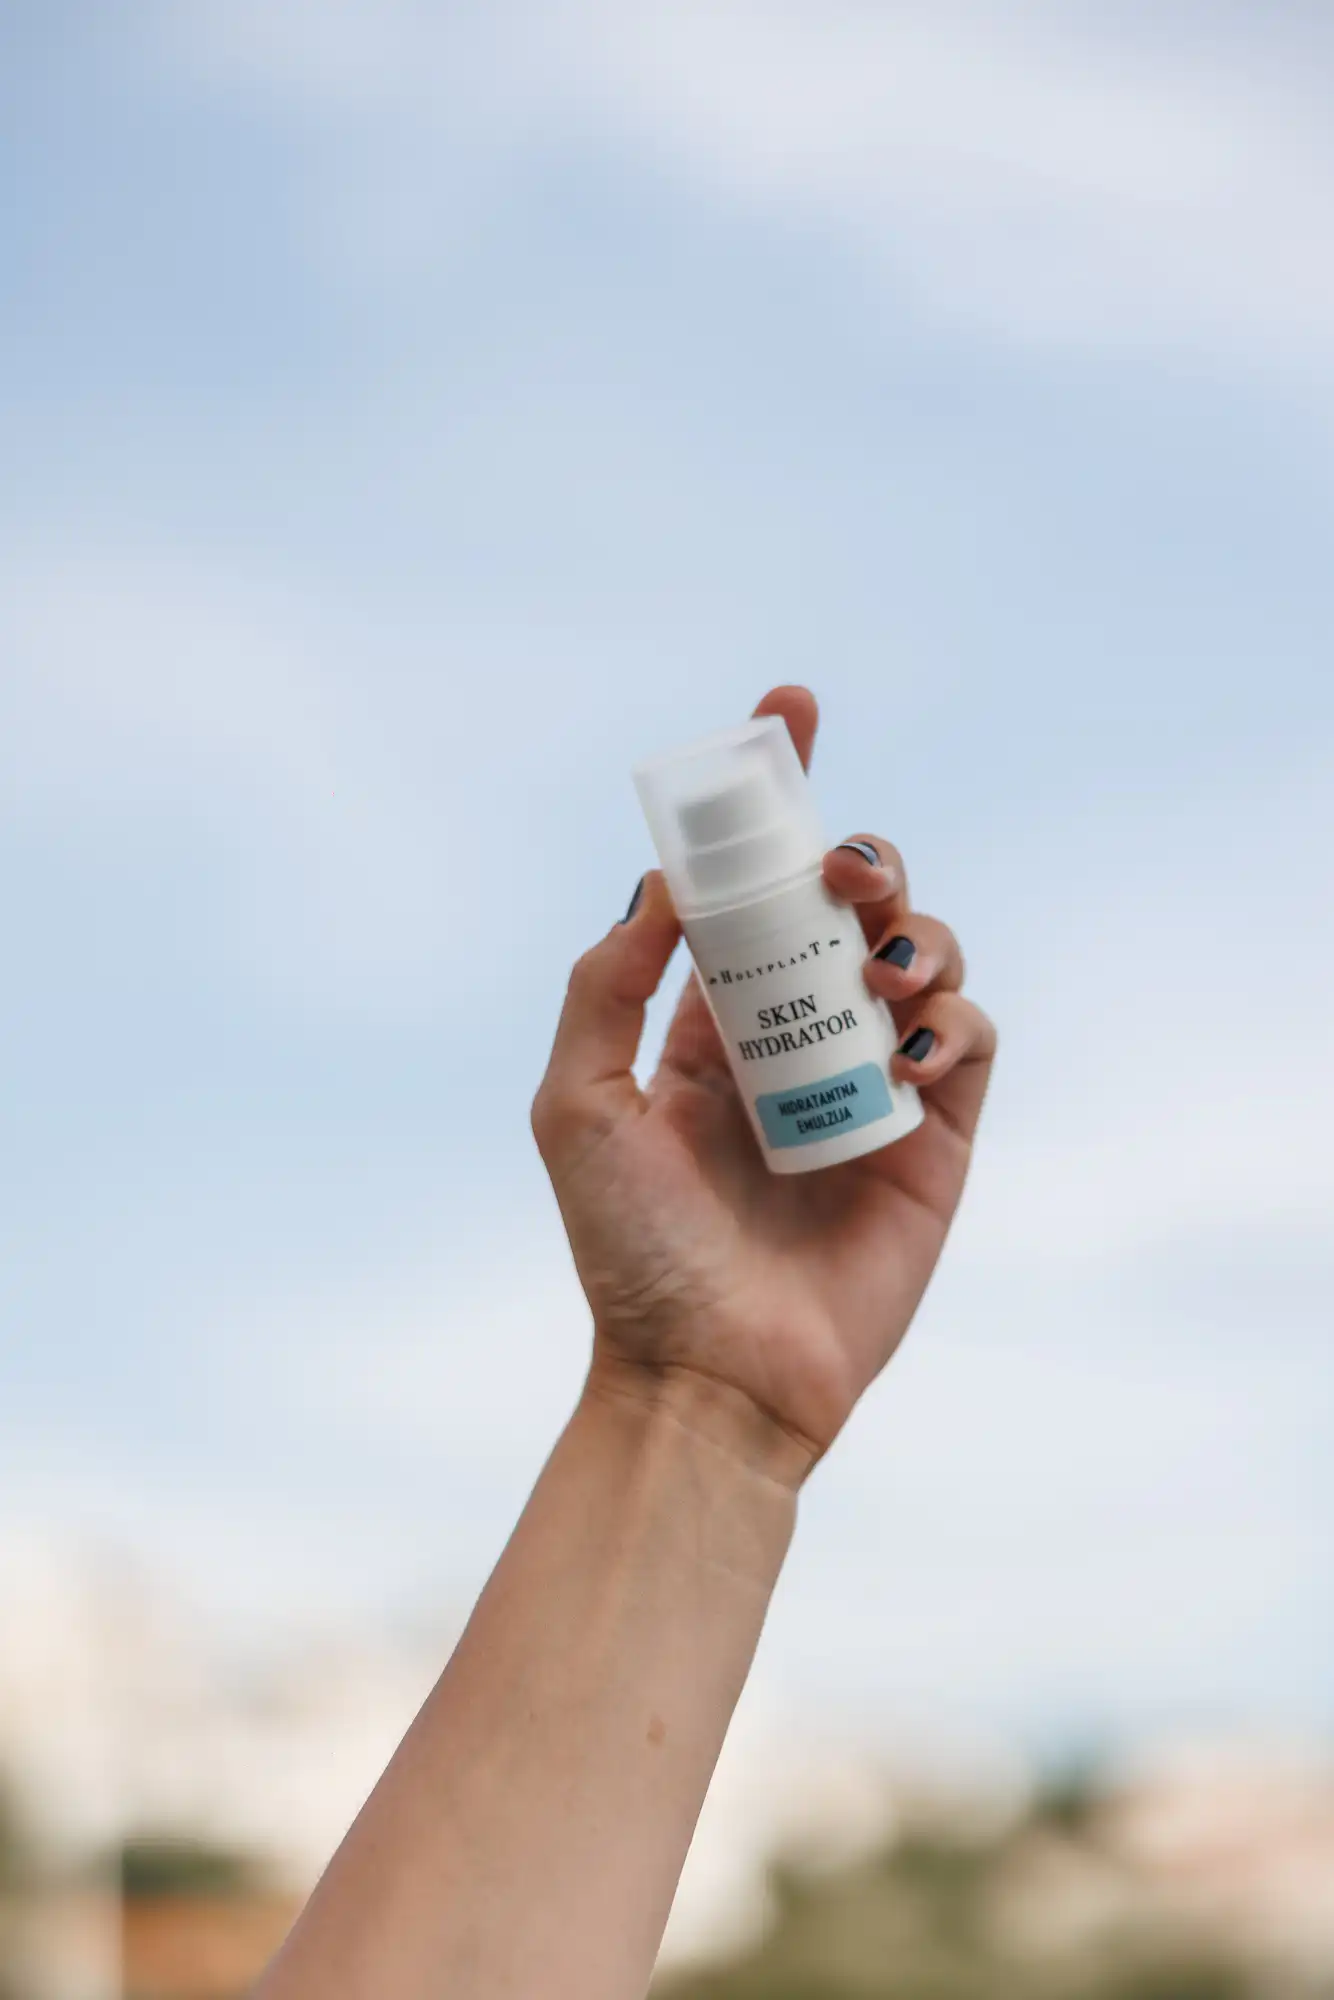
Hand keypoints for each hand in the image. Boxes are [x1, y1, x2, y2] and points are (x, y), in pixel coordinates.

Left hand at [532, 687, 995, 1478]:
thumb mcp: (579, 1104)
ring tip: (877, 969)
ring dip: (915, 931)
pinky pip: (971, 1042)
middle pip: (852, 902)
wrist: (711, 1376)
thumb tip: (666, 879)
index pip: (751, 886)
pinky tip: (907, 1046)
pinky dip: (952, 1019)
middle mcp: (797, 1037)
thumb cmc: (631, 1251)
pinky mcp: (938, 1139)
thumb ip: (607, 986)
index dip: (776, 795)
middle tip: (840, 870)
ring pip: (923, 955)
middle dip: (860, 854)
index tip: (790, 713)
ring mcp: (871, 1083)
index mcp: (710, 1020)